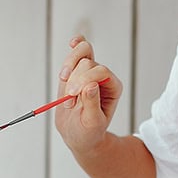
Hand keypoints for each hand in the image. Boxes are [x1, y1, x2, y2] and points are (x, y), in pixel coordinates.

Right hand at [55, 36, 121, 155]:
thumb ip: (93, 105)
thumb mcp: (92, 124)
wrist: (78, 135)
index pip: (101, 72)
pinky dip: (74, 47)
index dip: (85, 80)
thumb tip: (90, 86)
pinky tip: (72, 42)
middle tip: (68, 103)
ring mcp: (89, 72)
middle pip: (88, 64)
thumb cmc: (89, 132)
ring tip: (64, 93)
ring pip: (80, 55)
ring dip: (68, 71)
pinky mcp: (76, 72)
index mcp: (113, 88)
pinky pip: (77, 53)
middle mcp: (103, 77)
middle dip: (75, 81)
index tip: (72, 95)